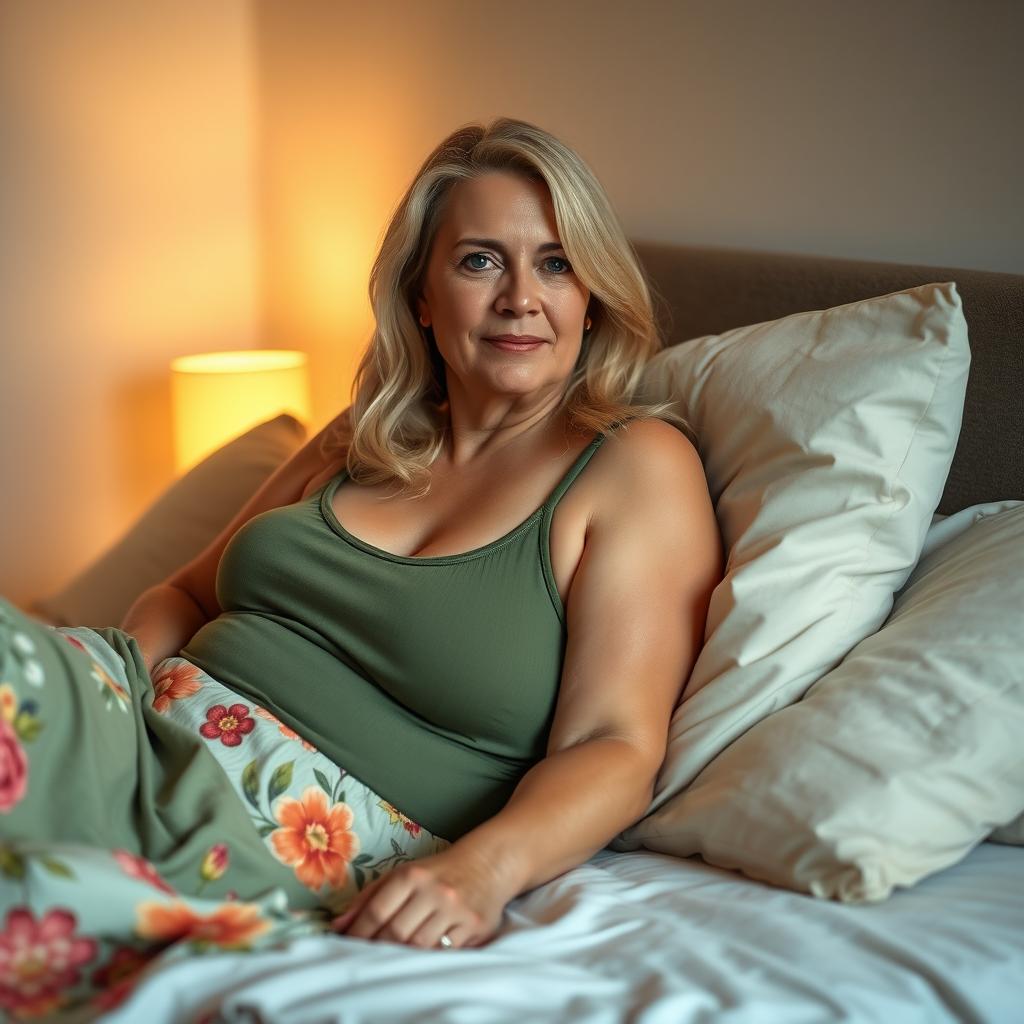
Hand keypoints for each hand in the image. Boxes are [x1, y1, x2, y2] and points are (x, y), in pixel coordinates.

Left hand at [331, 846, 514, 949]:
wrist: (489, 862)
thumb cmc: (438, 871)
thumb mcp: (404, 873)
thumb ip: (370, 897)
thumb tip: (337, 925)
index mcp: (413, 875)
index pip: (378, 911)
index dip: (359, 933)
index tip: (348, 946)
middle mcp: (435, 891)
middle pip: (397, 933)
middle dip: (377, 949)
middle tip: (366, 958)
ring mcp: (457, 910)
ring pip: (420, 947)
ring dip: (402, 957)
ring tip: (390, 961)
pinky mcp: (476, 926)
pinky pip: (446, 953)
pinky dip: (429, 959)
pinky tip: (420, 960)